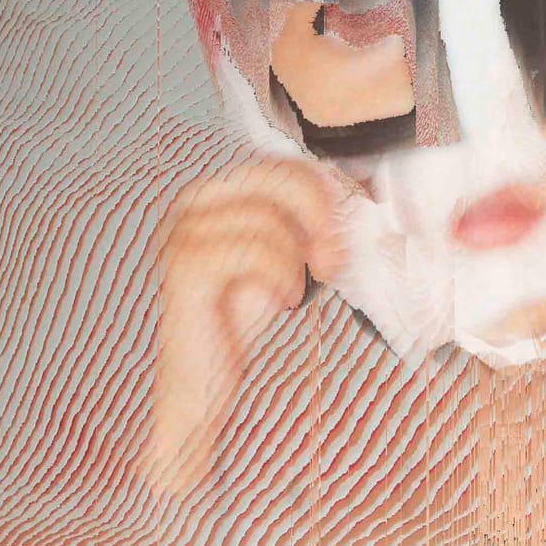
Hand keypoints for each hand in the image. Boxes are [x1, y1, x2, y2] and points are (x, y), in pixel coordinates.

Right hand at [138, 158, 346, 498]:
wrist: (201, 382)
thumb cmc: (238, 318)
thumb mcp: (279, 257)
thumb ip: (304, 221)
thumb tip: (363, 189)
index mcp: (209, 193)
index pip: (279, 164)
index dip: (324, 192)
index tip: (346, 230)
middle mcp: (189, 205)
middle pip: (276, 178)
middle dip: (319, 217)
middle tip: (334, 259)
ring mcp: (183, 234)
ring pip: (271, 221)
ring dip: (298, 262)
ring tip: (293, 291)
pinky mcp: (187, 267)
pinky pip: (257, 253)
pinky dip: (282, 279)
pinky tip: (281, 302)